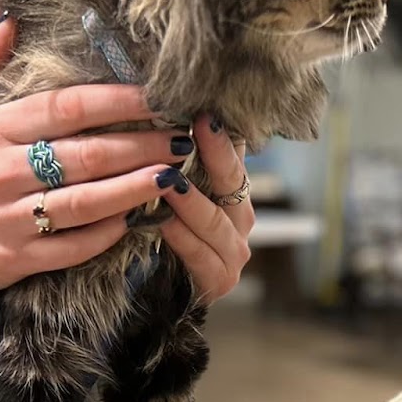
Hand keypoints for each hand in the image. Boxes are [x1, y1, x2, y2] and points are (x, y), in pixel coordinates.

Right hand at [0, 19, 185, 320]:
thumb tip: (11, 20)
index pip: (62, 109)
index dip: (114, 101)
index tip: (156, 96)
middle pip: (84, 155)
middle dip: (139, 145)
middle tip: (180, 137)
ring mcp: (8, 218)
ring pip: (84, 202)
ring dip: (134, 188)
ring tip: (172, 175)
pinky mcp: (14, 258)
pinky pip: (71, 246)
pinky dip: (106, 233)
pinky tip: (135, 218)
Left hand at [157, 115, 253, 304]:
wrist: (161, 291)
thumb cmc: (167, 230)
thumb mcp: (176, 191)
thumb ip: (182, 159)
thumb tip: (174, 111)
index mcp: (234, 192)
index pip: (234, 157)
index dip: (222, 135)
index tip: (204, 110)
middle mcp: (240, 220)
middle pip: (231, 183)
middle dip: (216, 155)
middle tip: (199, 128)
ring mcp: (233, 252)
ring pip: (216, 221)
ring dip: (193, 200)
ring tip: (172, 180)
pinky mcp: (218, 281)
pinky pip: (200, 255)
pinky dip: (182, 238)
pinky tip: (166, 222)